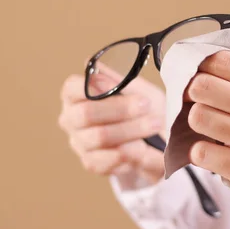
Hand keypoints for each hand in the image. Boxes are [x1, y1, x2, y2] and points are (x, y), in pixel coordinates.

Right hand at [58, 63, 165, 184]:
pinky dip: (127, 152)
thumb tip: (94, 66)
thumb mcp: (138, 89)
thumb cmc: (144, 109)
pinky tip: (142, 147)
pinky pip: (105, 160)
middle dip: (120, 109)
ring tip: (153, 125)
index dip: (93, 86)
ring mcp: (79, 142)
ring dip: (131, 130)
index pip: (72, 87)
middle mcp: (71, 118)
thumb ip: (118, 78)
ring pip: (99, 137)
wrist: (158, 141)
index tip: (117, 85)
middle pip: (86, 113)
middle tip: (146, 105)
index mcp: (77, 94)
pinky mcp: (91, 163)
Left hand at [184, 51, 229, 228]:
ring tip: (210, 129)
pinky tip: (215, 153)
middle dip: (193, 94)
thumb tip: (206, 68)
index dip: (201, 67)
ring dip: (197, 124)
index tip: (199, 76)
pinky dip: (202, 153)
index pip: (222, 61)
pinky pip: (200, 152)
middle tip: (199, 102)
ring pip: (197, 118)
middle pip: (202, 87)